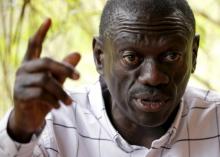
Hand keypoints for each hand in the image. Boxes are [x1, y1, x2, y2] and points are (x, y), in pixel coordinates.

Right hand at [7, 18, 80, 141]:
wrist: (29, 118)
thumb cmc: (43, 97)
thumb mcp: (56, 82)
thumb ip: (64, 70)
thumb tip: (78, 53)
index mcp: (31, 64)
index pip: (34, 44)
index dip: (41, 32)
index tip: (49, 20)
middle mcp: (24, 70)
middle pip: (46, 62)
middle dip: (65, 69)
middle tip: (79, 77)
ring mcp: (20, 82)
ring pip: (45, 80)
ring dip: (61, 92)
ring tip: (68, 102)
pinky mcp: (20, 95)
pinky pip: (40, 94)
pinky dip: (52, 101)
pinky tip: (57, 106)